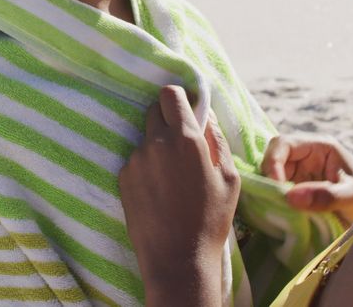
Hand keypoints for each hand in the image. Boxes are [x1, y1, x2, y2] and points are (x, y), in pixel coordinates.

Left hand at [119, 86, 239, 306]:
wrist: (178, 259)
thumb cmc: (210, 219)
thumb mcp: (230, 178)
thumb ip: (217, 140)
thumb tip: (207, 117)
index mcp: (186, 139)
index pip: (170, 93)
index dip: (178, 99)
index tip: (185, 111)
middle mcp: (156, 143)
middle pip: (154, 110)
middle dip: (167, 119)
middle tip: (181, 145)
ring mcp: (136, 159)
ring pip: (146, 138)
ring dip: (158, 147)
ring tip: (172, 178)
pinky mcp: (123, 177)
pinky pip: (136, 160)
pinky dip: (146, 167)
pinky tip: (158, 191)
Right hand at [262, 134, 352, 226]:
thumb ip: (327, 195)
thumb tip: (290, 196)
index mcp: (320, 147)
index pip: (283, 144)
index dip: (273, 162)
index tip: (277, 187)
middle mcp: (305, 158)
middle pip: (272, 160)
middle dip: (268, 180)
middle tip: (274, 203)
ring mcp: (298, 176)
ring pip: (269, 179)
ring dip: (269, 194)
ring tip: (277, 211)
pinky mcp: (295, 193)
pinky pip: (275, 195)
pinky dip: (272, 204)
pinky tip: (279, 215)